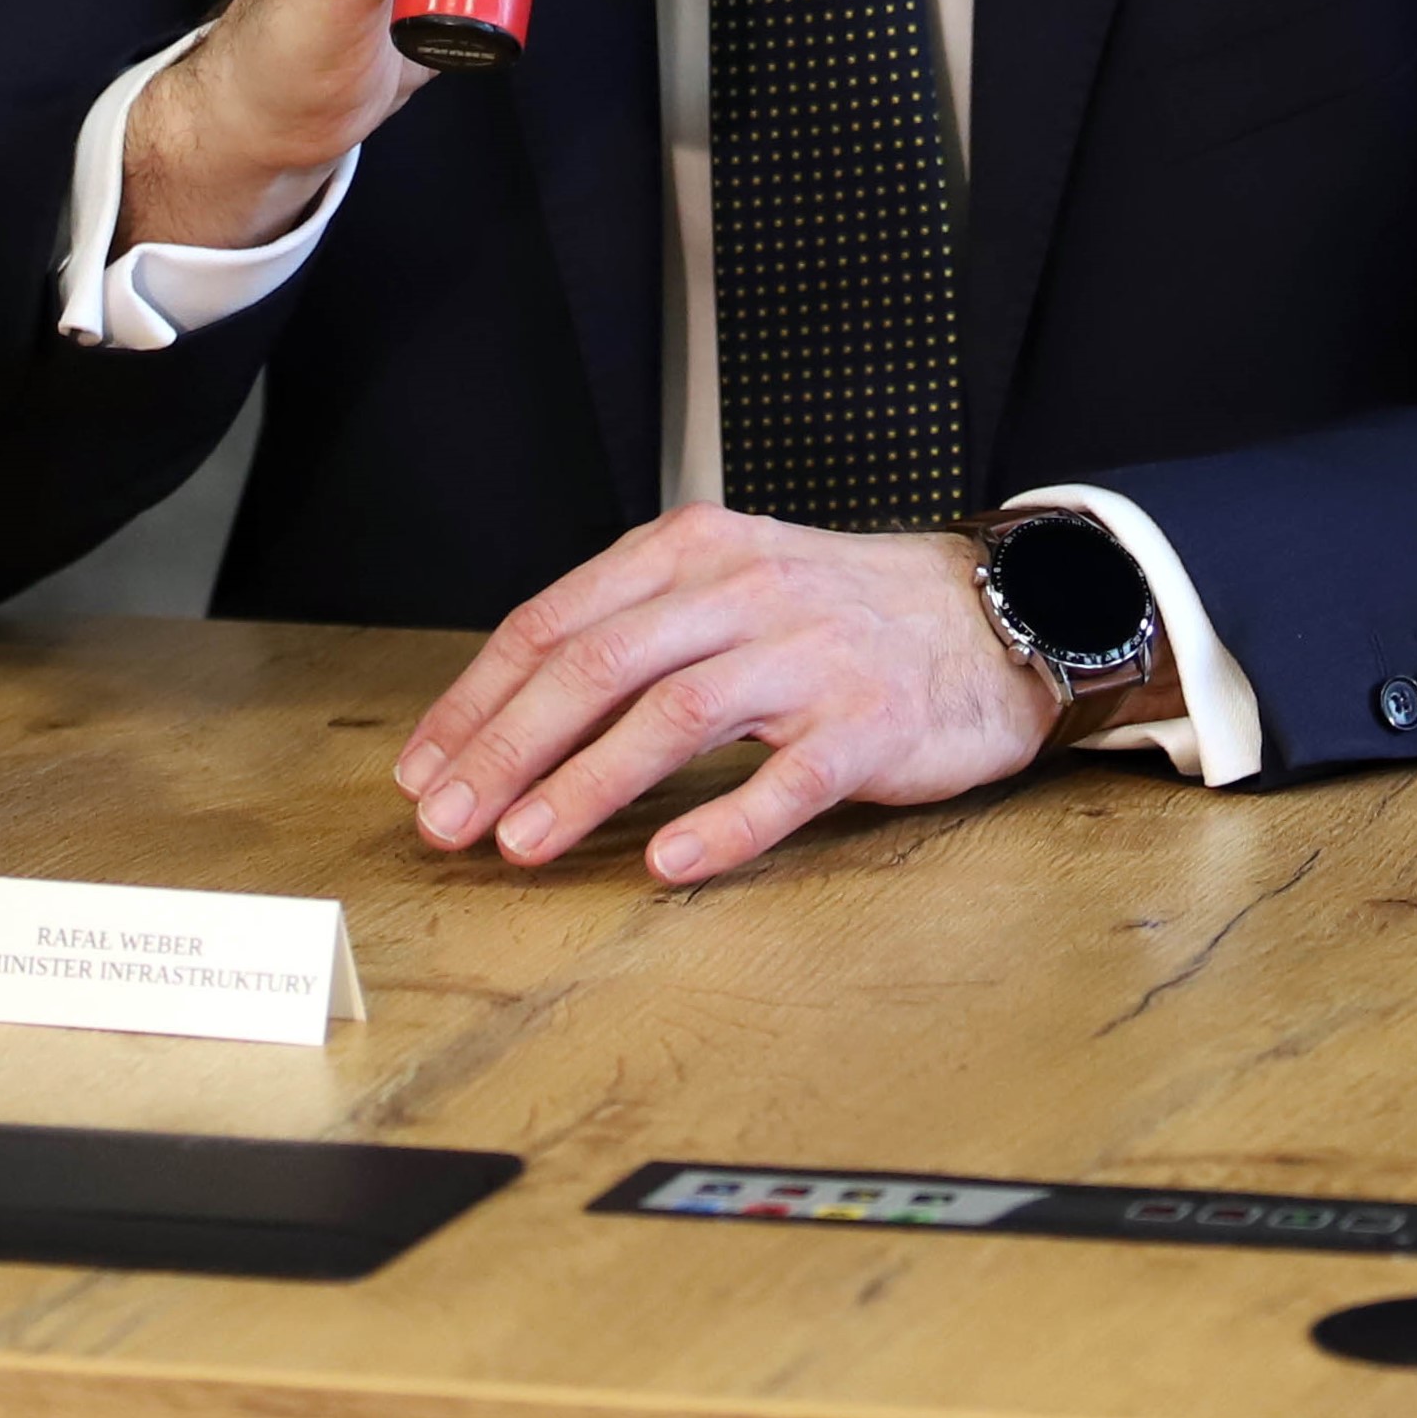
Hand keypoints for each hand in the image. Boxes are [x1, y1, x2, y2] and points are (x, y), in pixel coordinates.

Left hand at [392, 506, 1057, 886]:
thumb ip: (634, 627)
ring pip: (676, 714)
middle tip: (448, 821)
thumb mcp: (728, 584)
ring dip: (587, 784)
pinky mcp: (869, 722)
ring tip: (524, 844)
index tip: (424, 770)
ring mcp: (810, 656)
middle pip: (599, 663)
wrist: (992, 614)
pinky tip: (669, 865)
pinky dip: (723, 823)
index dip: (477, 699)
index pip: (555, 621)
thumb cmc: (839, 614)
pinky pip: (786, 780)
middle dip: (508, 747)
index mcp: (692, 552)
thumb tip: (508, 715)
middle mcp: (743, 591)